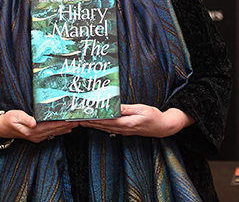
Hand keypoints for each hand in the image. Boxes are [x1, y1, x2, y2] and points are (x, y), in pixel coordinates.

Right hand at [0, 110, 77, 142]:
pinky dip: (59, 130)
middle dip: (67, 125)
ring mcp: (37, 137)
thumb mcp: (15, 116)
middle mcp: (36, 136)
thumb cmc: (8, 119)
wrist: (0, 127)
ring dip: (65, 128)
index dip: (62, 123)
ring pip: (55, 133)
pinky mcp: (36, 135)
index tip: (72, 120)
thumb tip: (34, 122)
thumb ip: (26, 119)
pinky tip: (66, 128)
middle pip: (55, 130)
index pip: (51, 126)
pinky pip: (51, 133)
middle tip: (79, 120)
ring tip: (76, 123)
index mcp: (32, 131)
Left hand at [80, 104, 194, 137]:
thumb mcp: (140, 109)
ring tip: (81, 121)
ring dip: (92, 125)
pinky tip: (95, 124)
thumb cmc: (154, 117)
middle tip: (76, 118)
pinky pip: (109, 129)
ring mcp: (123, 131)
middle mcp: (123, 129)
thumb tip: (113, 107)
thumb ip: (126, 109)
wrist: (163, 127)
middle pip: (102, 125)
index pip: (105, 121)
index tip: (82, 116)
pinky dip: (100, 126)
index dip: (92, 118)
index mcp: (126, 123)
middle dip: (88, 122)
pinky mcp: (125, 130)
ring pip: (104, 128)